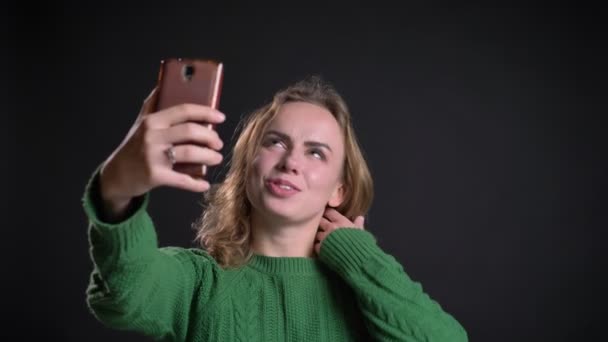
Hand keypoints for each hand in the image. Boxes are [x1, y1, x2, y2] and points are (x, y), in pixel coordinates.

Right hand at [99, 87, 225, 216]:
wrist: (116, 174)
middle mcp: (152, 136)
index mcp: (152, 120)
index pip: (184, 110)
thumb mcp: (141, 123)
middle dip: (210, 137)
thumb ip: (153, 104)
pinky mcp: (154, 176)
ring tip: (217, 158)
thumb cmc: (134, 146)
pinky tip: (204, 184)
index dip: (206, 112)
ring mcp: (153, 156)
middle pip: (190, 131)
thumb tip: (164, 82)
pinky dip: (196, 184)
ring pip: (190, 153)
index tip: (221, 117)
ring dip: (209, 156)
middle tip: (218, 143)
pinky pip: (182, 179)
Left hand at [314, 208, 364, 254]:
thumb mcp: (361, 233)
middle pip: (320, 221)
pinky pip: (316, 245)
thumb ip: (358, 225)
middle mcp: (331, 228)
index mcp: (341, 222)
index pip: (329, 212)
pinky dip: (319, 246)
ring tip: (323, 239)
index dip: (328, 213)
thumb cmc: (361, 246)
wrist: (357, 260)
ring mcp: (324, 238)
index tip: (328, 215)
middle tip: (324, 226)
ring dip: (320, 236)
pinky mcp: (321, 249)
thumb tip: (360, 218)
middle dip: (321, 223)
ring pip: (317, 233)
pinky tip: (323, 248)